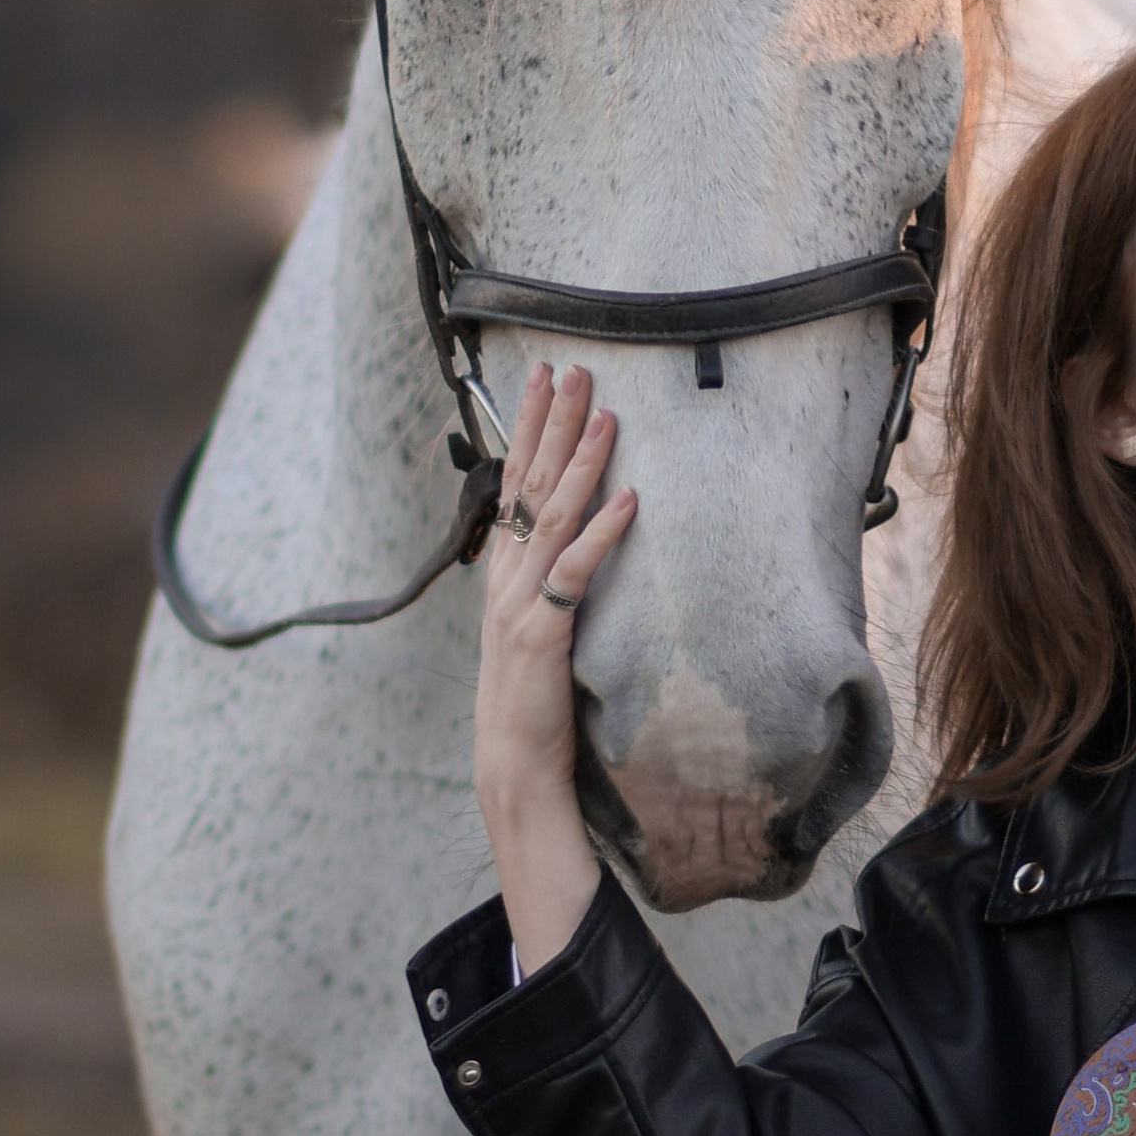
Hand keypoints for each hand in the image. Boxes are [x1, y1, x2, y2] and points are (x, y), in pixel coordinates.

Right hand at [474, 362, 636, 971]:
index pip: (514, 484)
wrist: (514, 770)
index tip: (542, 375)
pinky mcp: (544, 637)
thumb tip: (581, 535)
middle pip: (530, 485)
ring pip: (552, 517)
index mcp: (505, 574)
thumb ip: (549, 581)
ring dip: (581, 461)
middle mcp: (506, 580)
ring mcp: (520, 606)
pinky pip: (576, 575)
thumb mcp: (535, 628)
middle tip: (571, 366)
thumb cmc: (532, 701)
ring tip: (606, 412)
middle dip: (551, 422)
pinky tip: (630, 499)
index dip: (528, 428)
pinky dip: (603, 534)